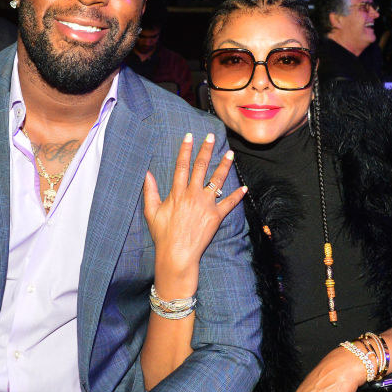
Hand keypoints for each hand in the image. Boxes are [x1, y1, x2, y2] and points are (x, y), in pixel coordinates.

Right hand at [143, 132, 246, 279]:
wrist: (177, 254)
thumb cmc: (163, 235)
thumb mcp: (151, 212)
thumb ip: (150, 191)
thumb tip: (146, 174)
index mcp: (177, 193)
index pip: (182, 166)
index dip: (185, 150)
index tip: (189, 137)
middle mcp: (193, 195)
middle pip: (201, 168)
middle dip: (206, 150)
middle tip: (212, 137)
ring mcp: (206, 205)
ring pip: (218, 181)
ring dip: (225, 166)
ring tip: (230, 154)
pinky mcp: (216, 217)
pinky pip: (229, 203)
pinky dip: (237, 196)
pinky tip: (244, 188)